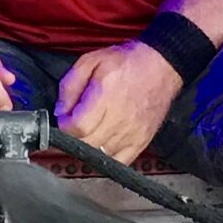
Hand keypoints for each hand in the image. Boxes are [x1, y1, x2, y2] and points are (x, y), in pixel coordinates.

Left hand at [54, 41, 180, 164]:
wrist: (161, 65)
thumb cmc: (126, 61)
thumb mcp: (90, 61)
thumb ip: (69, 86)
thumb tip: (60, 112)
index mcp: (104, 96)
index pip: (77, 128)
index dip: (64, 126)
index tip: (66, 118)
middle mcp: (119, 118)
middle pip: (87, 144)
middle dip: (74, 137)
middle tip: (76, 125)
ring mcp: (132, 132)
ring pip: (101, 155)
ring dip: (90, 147)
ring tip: (91, 132)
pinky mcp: (142, 141)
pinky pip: (120, 161)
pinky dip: (108, 158)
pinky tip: (104, 145)